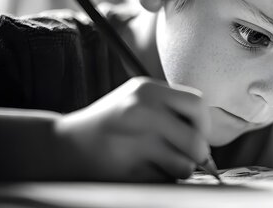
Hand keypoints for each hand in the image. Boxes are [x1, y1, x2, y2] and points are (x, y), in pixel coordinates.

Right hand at [54, 77, 210, 181]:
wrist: (65, 146)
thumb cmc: (111, 122)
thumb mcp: (137, 99)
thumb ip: (171, 108)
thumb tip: (207, 135)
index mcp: (147, 90)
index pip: (197, 103)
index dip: (204, 122)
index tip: (198, 133)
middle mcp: (141, 112)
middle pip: (196, 139)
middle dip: (199, 153)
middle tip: (191, 156)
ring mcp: (134, 142)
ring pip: (183, 165)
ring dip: (180, 169)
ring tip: (165, 162)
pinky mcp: (127, 170)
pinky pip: (164, 181)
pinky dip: (161, 179)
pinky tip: (145, 170)